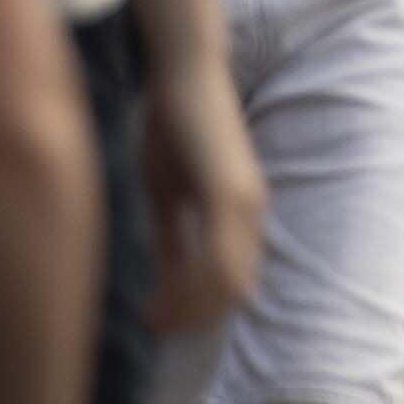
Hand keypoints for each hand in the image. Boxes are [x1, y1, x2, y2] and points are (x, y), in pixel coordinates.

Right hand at [136, 47, 270, 335]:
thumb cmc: (175, 128)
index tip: (156, 323)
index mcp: (241, 215)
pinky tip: (157, 295)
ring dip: (188, 308)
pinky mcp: (229, 192)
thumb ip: (174, 237)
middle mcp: (252, 214)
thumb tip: (167, 281)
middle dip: (193, 318)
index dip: (197, 310)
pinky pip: (217, 258)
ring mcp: (245, 204)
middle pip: (233, 291)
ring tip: (151, 318)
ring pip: (227, 282)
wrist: (184, 76)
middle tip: (152, 327)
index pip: (231, 282)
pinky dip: (189, 286)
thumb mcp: (168, 194)